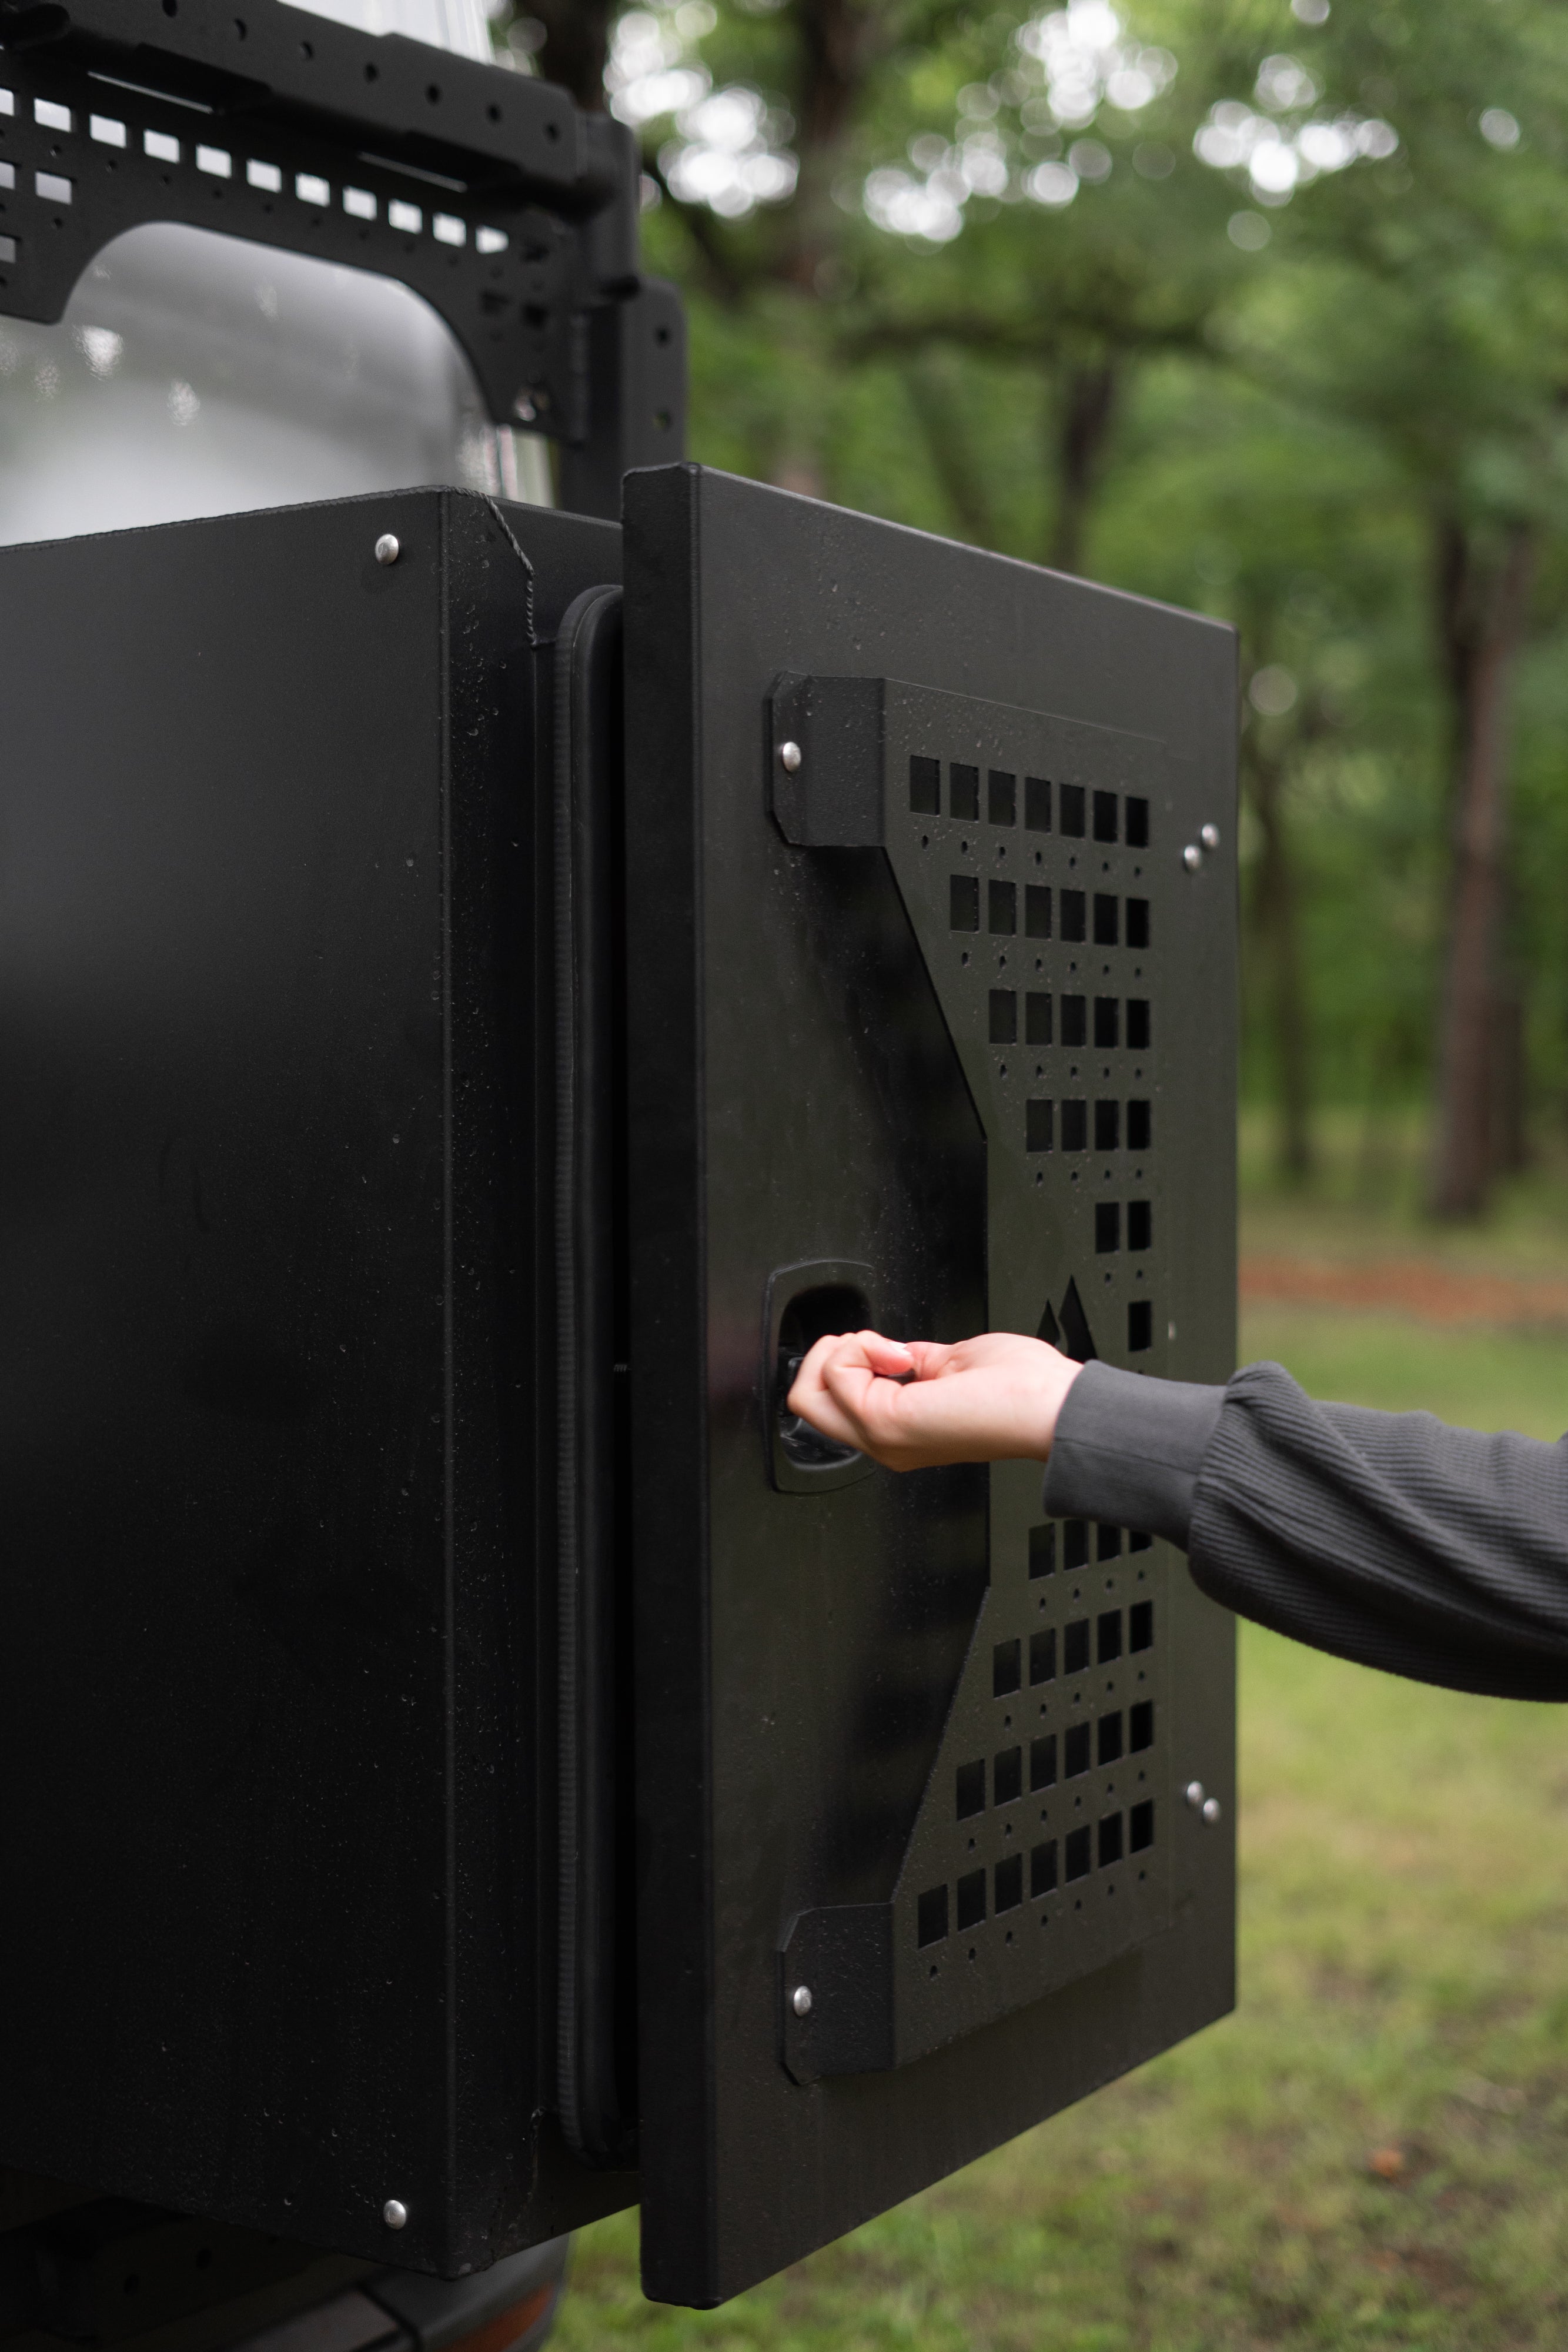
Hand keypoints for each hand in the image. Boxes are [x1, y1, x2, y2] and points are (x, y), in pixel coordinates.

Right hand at [785, 1328, 1083, 1471]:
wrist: (1051, 1406)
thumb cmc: (1024, 1390)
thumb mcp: (949, 1362)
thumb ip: (910, 1359)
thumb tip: (886, 1347)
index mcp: (898, 1432)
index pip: (830, 1401)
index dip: (847, 1358)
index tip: (888, 1348)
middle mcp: (884, 1443)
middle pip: (804, 1401)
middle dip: (829, 1353)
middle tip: (876, 1345)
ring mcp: (881, 1438)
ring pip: (808, 1389)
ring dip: (845, 1348)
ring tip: (892, 1349)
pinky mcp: (885, 1423)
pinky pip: (836, 1374)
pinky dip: (861, 1347)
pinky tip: (902, 1354)